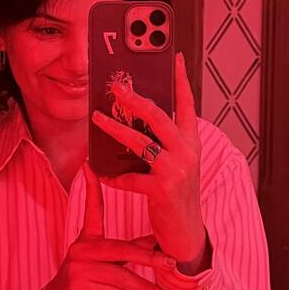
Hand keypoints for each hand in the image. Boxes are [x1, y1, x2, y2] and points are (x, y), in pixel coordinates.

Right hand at [41, 160, 176, 289]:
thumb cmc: (87, 276)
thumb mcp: (105, 258)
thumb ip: (128, 248)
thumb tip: (157, 240)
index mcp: (87, 238)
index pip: (92, 209)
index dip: (92, 187)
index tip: (89, 165)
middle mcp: (80, 249)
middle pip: (120, 250)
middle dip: (149, 258)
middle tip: (171, 262)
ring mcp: (77, 269)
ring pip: (119, 277)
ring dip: (144, 287)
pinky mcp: (78, 289)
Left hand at [90, 51, 206, 263]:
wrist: (186, 232)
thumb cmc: (177, 194)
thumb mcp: (178, 163)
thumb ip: (164, 142)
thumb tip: (137, 119)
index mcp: (191, 142)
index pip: (187, 104)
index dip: (181, 80)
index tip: (176, 57)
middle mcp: (187, 151)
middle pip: (157, 116)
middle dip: (133, 98)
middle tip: (114, 86)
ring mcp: (175, 170)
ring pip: (138, 141)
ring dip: (114, 129)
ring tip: (96, 119)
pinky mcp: (162, 189)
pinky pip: (129, 177)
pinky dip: (114, 177)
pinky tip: (103, 174)